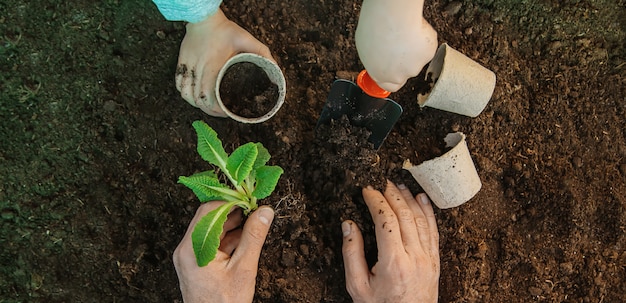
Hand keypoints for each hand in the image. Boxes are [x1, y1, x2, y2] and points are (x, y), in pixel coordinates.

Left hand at [173, 202, 274, 302]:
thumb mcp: (243, 268)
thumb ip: (254, 237)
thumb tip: (264, 212)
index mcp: (192, 248)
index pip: (209, 211)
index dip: (230, 201)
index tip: (248, 198)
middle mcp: (187, 249)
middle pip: (209, 218)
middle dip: (233, 211)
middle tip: (254, 208)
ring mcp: (190, 257)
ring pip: (212, 229)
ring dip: (232, 224)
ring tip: (253, 222)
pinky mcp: (197, 263)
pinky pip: (212, 242)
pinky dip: (229, 238)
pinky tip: (245, 238)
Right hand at [176, 9, 273, 116]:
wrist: (203, 18)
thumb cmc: (224, 30)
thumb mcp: (246, 39)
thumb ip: (262, 52)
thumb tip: (275, 67)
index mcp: (212, 67)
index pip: (208, 96)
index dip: (216, 109)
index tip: (226, 111)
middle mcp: (198, 69)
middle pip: (197, 100)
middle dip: (208, 110)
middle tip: (221, 112)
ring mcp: (188, 67)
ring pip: (185, 94)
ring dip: (196, 104)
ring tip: (208, 107)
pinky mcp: (181, 63)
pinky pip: (178, 84)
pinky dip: (185, 94)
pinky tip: (194, 97)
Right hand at [342, 181, 439, 302]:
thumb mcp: (357, 285)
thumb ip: (351, 253)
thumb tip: (348, 225)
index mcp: (393, 263)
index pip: (386, 220)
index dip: (376, 201)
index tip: (367, 190)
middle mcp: (414, 257)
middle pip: (404, 215)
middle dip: (391, 194)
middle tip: (380, 182)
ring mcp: (427, 258)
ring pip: (420, 219)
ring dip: (408, 199)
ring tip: (396, 186)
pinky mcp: (434, 261)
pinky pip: (433, 230)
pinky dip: (428, 211)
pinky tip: (420, 199)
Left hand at [355, 0, 437, 91]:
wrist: (393, 19)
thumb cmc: (375, 30)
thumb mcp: (365, 49)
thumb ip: (375, 59)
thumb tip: (377, 58)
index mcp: (382, 76)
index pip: (390, 86)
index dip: (392, 76)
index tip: (392, 69)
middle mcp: (400, 75)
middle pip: (405, 71)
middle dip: (403, 59)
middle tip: (396, 43)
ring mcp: (416, 66)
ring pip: (416, 59)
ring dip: (412, 49)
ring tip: (402, 34)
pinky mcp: (428, 54)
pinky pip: (425, 47)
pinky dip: (421, 40)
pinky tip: (412, 30)